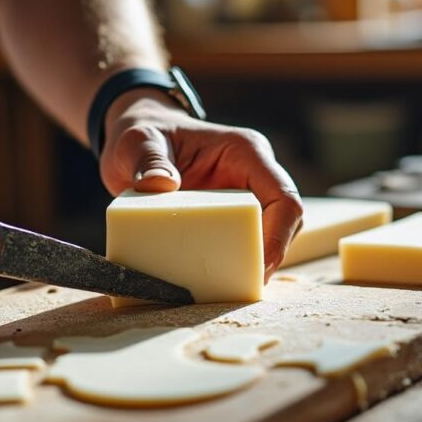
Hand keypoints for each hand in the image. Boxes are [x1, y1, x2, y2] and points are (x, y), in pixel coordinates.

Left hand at [99, 90, 302, 278]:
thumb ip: (148, 159)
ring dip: (257, 261)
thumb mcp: (138, 141)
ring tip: (232, 287)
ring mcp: (244, 196)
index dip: (280, 234)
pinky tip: (218, 281)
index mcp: (245, 152)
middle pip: (285, 220)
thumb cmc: (144, 134)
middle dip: (271, 254)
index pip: (283, 195)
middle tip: (244, 284)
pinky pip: (246, 242)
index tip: (260, 266)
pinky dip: (237, 262)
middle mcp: (253, 174)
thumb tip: (159, 184)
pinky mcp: (231, 216)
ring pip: (272, 235)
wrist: (137, 143)